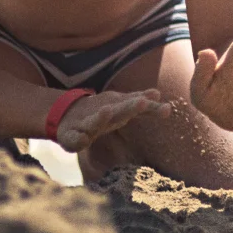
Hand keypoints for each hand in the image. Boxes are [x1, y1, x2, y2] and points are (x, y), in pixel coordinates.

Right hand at [53, 88, 169, 152]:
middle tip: (143, 102)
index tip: (166, 107)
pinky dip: (77, 138)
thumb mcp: (122, 109)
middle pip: (119, 111)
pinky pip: (74, 139)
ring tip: (107, 110)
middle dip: (130, 106)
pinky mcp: (70, 136)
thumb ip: (143, 106)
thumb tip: (159, 94)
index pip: (137, 108)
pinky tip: (82, 139)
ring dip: (101, 117)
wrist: (66, 115)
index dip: (151, 108)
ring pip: (94, 122)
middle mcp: (104, 114)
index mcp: (118, 110)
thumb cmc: (102, 114)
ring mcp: (86, 124)